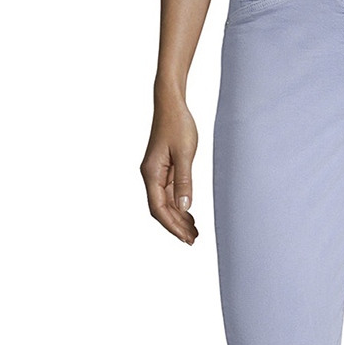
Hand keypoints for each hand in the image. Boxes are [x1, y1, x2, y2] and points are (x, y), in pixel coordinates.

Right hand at [142, 96, 198, 243]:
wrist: (171, 104)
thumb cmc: (177, 124)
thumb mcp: (185, 153)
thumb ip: (184, 181)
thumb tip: (184, 206)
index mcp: (151, 173)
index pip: (158, 208)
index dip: (172, 225)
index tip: (185, 238)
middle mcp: (150, 175)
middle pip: (160, 209)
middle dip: (175, 226)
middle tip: (193, 239)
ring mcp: (156, 172)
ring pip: (164, 202)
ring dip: (178, 217)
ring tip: (193, 231)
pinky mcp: (163, 168)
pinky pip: (169, 193)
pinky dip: (178, 205)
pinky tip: (189, 213)